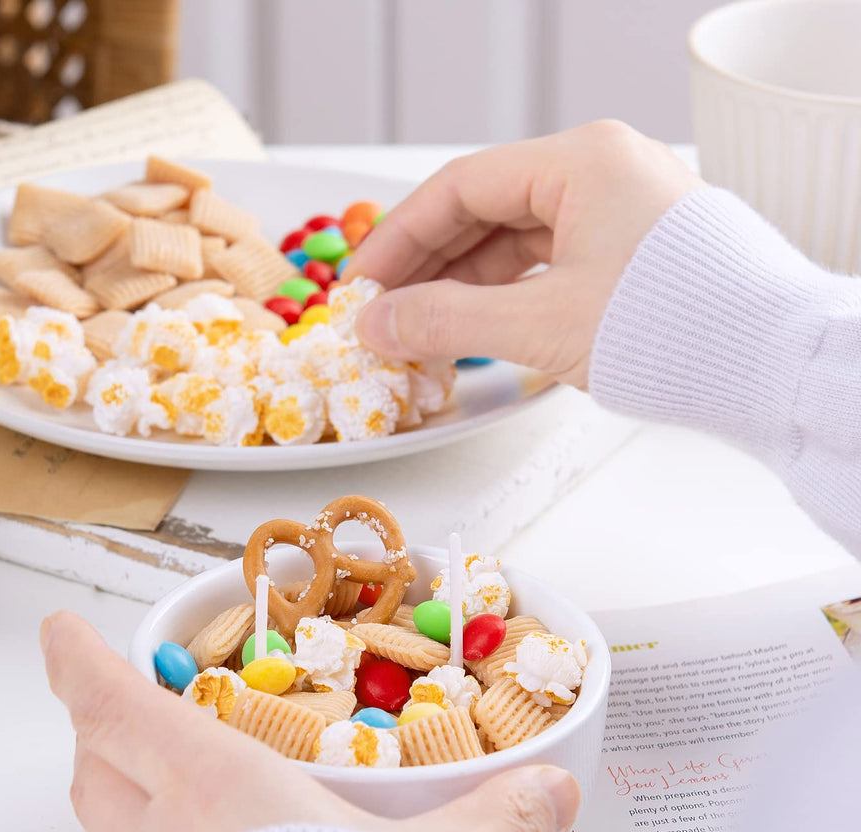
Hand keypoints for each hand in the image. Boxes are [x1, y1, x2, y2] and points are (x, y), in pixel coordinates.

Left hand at [42, 611, 579, 831]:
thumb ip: (501, 818)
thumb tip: (555, 789)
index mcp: (218, 785)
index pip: (115, 704)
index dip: (80, 659)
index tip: (60, 628)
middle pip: (94, 764)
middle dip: (98, 725)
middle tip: (120, 706)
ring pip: (102, 829)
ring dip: (114, 793)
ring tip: (150, 782)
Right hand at [347, 120, 701, 386]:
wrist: (773, 367)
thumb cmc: (673, 328)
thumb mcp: (541, 325)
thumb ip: (446, 321)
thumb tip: (377, 325)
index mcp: (581, 161)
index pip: (460, 187)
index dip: (398, 238)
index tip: (361, 284)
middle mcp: (601, 172)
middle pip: (484, 210)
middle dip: (426, 264)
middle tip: (382, 311)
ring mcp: (619, 211)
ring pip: (515, 239)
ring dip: (462, 284)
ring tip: (420, 329)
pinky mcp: (632, 251)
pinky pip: (547, 262)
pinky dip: (505, 294)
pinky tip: (475, 327)